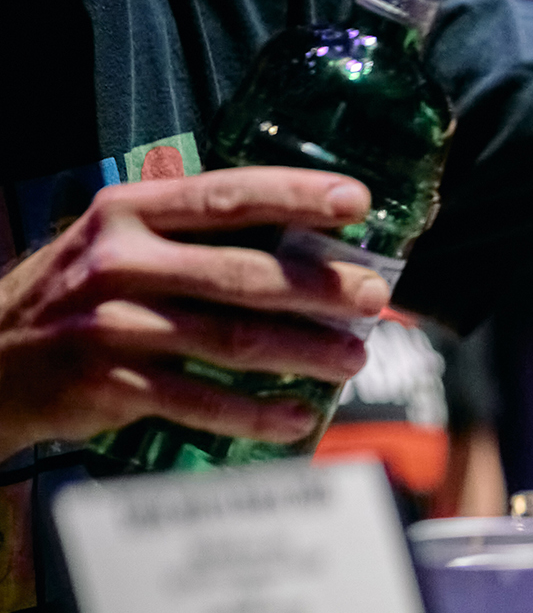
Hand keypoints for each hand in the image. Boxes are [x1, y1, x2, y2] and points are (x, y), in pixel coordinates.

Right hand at [0, 167, 390, 462]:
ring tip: (353, 359)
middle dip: (320, 289)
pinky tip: (298, 417)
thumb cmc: (79, 296)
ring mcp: (112, 325)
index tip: (358, 202)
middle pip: (242, 274)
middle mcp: (118, 262)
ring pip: (232, 340)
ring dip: (304, 352)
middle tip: (374, 299)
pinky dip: (257, 414)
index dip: (296, 196)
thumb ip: (193, 239)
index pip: (226, 196)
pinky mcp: (111, 383)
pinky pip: (202, 402)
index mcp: (128, 213)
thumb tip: (306, 249)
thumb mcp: (119, 245)